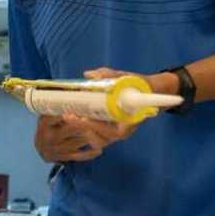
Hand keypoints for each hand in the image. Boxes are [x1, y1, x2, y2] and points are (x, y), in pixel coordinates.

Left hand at [42, 66, 175, 162]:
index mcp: (130, 121)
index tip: (85, 117)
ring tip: (69, 116)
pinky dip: (82, 129)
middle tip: (68, 115)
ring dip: (81, 130)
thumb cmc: (137, 86)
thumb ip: (108, 76)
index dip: (98, 127)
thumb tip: (89, 74)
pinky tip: (72, 117)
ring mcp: (113, 133)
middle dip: (83, 128)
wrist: (146, 92)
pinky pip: (92, 136)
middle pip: (101, 140)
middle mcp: (122, 131)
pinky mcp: (106, 131)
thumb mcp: (126, 78)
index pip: (115, 133)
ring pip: (95, 141)